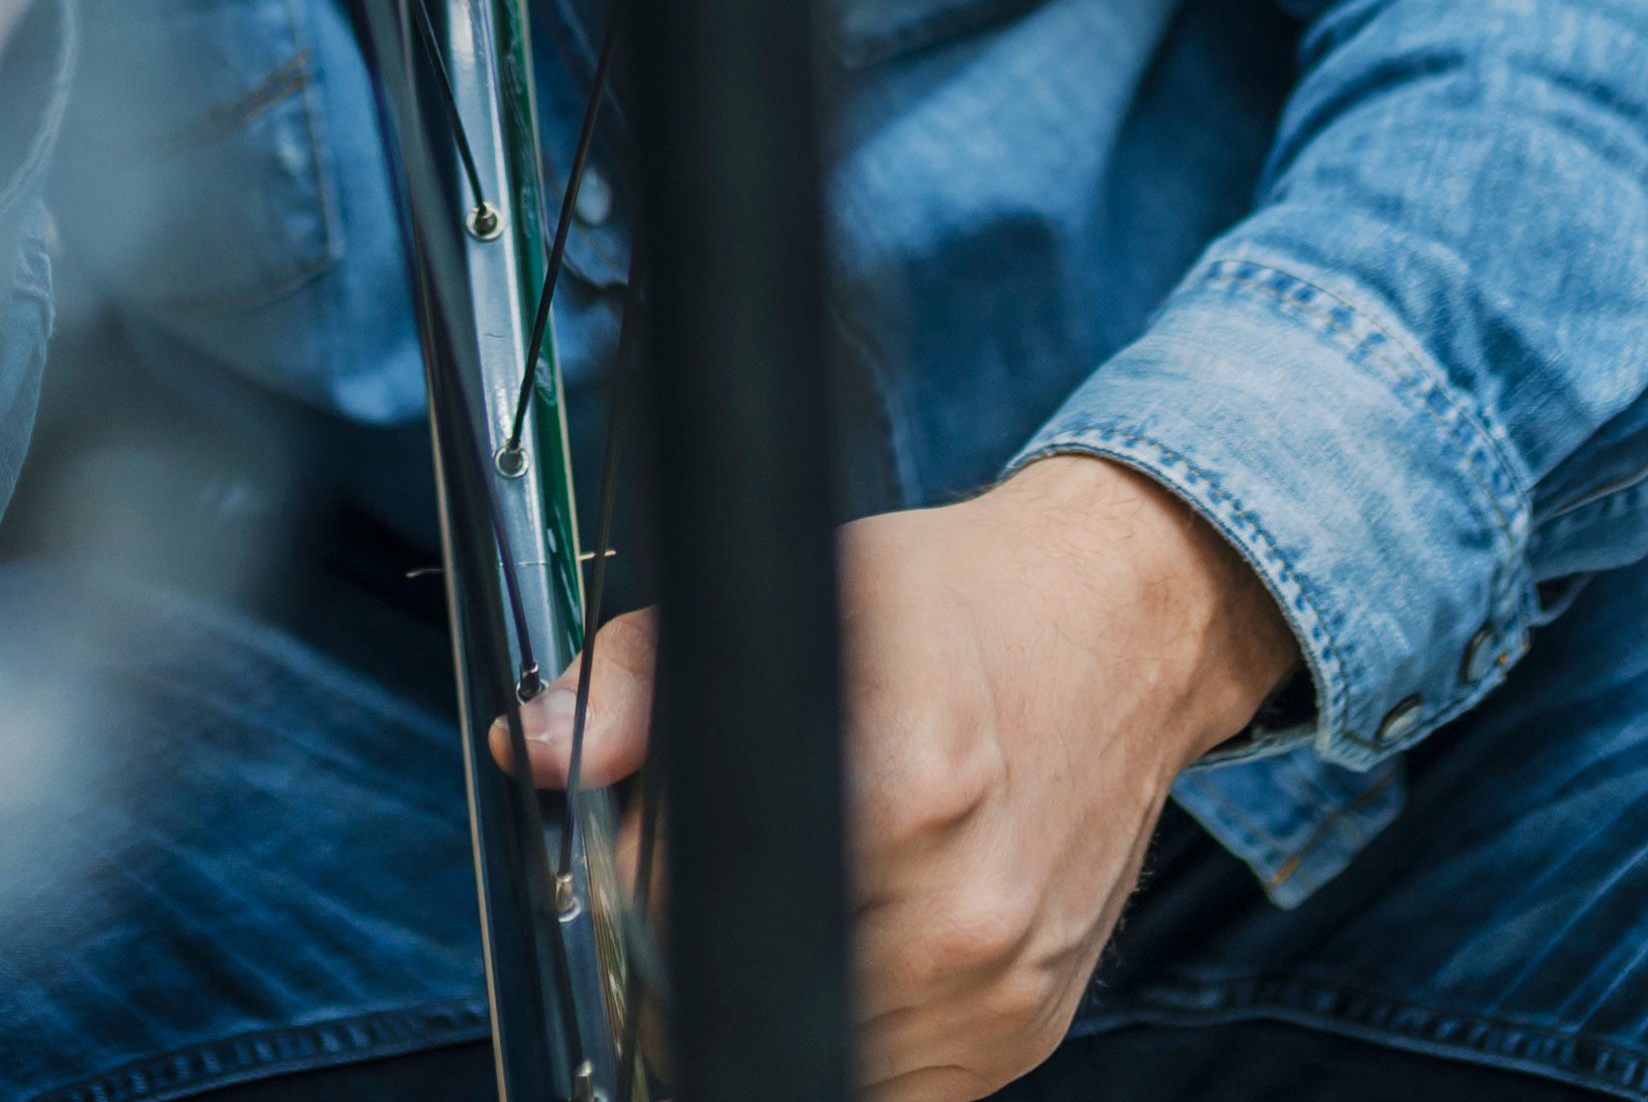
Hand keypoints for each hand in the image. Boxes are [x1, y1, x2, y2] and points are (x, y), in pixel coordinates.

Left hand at [512, 454, 1295, 1100]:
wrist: (1116, 633)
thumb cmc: (952, 607)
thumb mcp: (796, 593)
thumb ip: (641, 675)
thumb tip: (530, 746)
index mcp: (900, 785)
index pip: (691, 905)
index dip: (636, 883)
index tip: (639, 849)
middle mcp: (961, 908)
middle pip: (741, 987)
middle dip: (690, 937)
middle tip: (710, 860)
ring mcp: (998, 989)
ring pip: (809, 1045)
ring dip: (768, 985)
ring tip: (799, 882)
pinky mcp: (1023, 1036)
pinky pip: (891, 1077)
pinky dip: (848, 1020)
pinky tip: (860, 926)